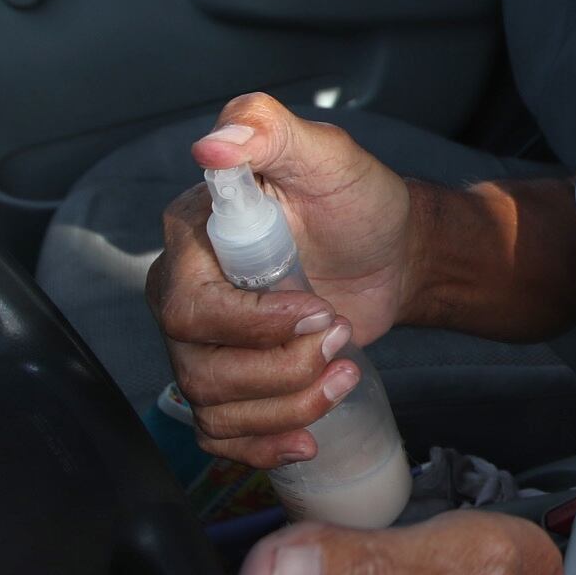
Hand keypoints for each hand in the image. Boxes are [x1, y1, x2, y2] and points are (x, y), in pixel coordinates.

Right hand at [147, 93, 415, 467]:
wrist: (392, 254)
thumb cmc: (359, 203)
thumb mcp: (327, 155)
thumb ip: (269, 130)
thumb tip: (213, 143)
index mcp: (193, 237)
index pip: (187, 305)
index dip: (253, 324)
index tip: (319, 311)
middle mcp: (183, 291)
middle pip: (198, 366)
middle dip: (281, 367)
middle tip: (340, 336)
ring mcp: (201, 343)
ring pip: (212, 406)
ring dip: (288, 405)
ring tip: (344, 372)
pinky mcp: (229, 380)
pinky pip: (219, 432)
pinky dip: (262, 445)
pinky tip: (308, 438)